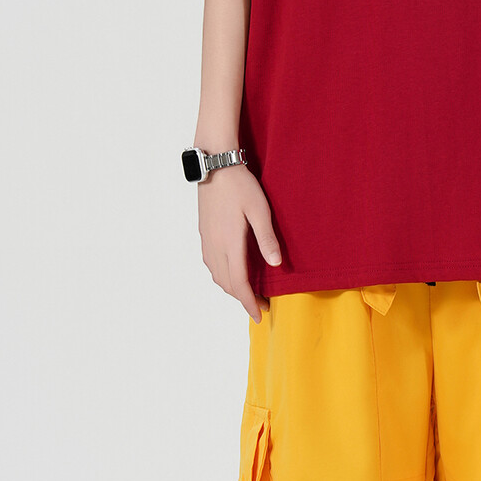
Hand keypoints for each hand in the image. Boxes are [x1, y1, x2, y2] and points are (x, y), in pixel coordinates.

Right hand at [197, 164, 281, 323]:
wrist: (215, 166)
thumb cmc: (240, 186)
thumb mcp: (259, 210)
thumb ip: (267, 238)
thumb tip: (276, 265)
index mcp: (229, 243)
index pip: (238, 283)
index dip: (249, 302)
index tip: (260, 314)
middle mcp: (215, 246)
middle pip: (227, 284)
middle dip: (243, 298)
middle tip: (261, 304)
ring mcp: (207, 241)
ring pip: (217, 276)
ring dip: (232, 288)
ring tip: (249, 291)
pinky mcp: (204, 234)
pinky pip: (212, 264)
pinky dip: (223, 276)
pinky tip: (233, 271)